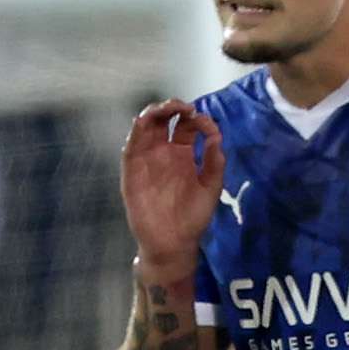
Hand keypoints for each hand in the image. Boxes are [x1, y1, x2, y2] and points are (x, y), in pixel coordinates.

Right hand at [120, 98, 226, 272]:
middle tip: (183, 107)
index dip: (196, 117)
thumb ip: (214, 161)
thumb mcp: (211, 187)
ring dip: (154, 112)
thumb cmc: (193, 218)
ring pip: (146, 127)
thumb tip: (216, 135)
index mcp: (183, 154)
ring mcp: (147, 160)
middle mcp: (163, 153)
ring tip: (167, 107)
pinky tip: (145, 121)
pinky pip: (132, 145)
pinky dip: (137, 130)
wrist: (173, 243)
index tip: (204, 121)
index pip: (186, 125)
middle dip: (172, 107)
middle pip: (163, 120)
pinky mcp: (132, 170)